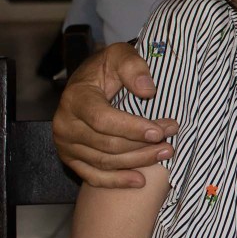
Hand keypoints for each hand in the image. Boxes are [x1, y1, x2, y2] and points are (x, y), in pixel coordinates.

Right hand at [53, 43, 177, 187]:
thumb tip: (148, 90)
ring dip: (137, 161)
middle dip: (142, 145)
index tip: (159, 131)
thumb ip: (133, 67)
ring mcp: (66, 144)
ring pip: (105, 162)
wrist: (90, 82)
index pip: (103, 120)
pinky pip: (94, 176)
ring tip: (164, 154)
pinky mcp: (72, 158)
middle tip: (170, 141)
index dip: (132, 128)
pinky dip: (117, 181)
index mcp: (76, 98)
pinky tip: (140, 181)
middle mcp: (65, 124)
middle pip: (107, 144)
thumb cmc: (107, 69)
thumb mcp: (119, 56)